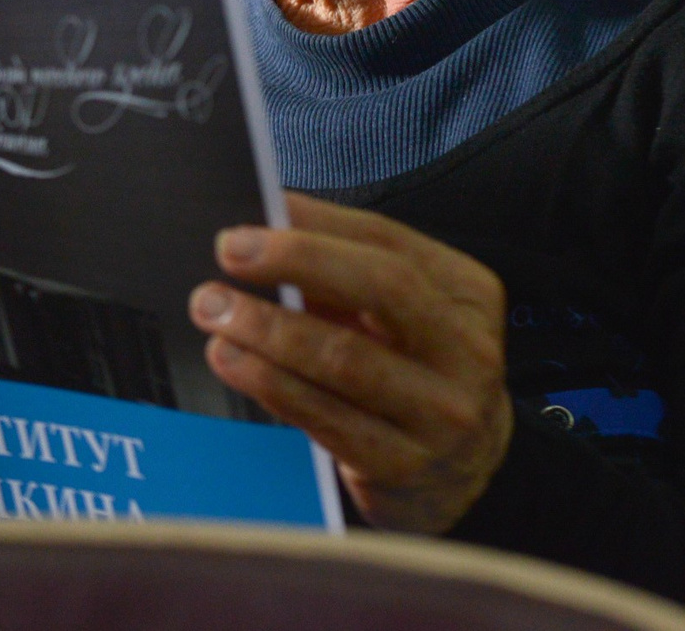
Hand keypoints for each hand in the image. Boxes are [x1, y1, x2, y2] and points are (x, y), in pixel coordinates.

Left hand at [191, 193, 513, 534]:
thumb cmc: (414, 371)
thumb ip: (345, 267)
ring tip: (216, 310)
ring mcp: (441, 413)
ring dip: (270, 328)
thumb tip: (269, 222)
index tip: (256, 213)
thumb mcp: (400, 314)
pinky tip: (234, 360)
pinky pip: (326, 417)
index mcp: (468, 294)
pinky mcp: (402, 464)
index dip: (318, 223)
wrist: (461, 472)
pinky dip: (272, 383)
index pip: (389, 242)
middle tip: (230, 251)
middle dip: (300, 261)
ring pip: (346, 358)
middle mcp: (466, 350)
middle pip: (384, 288)